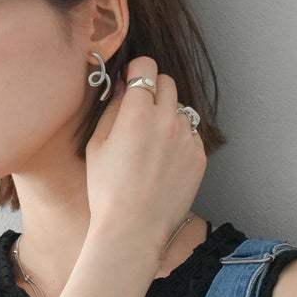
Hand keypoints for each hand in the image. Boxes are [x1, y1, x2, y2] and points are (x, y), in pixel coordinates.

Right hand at [84, 56, 207, 263]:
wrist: (133, 229)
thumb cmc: (108, 190)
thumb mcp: (97, 145)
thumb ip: (112, 108)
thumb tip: (125, 87)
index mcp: (138, 111)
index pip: (147, 66)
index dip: (137, 72)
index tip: (132, 82)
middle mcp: (167, 118)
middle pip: (168, 83)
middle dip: (154, 90)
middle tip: (141, 111)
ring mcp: (187, 137)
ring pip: (181, 110)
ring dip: (168, 116)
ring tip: (153, 143)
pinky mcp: (199, 156)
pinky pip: (191, 135)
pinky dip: (180, 139)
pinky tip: (164, 161)